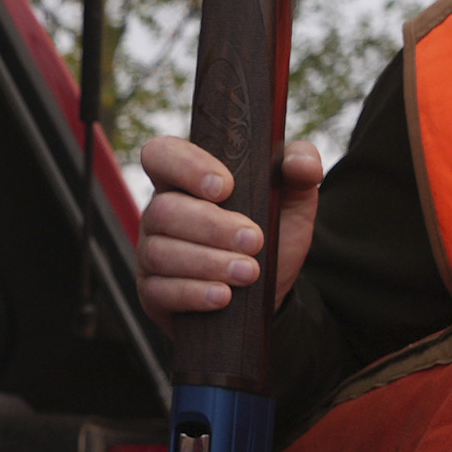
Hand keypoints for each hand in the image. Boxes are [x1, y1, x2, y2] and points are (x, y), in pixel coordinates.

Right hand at [136, 133, 324, 322]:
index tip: (225, 187)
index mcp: (184, 181)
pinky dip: (194, 293)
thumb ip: (300, 173)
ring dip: (209, 263)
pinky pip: (160, 291)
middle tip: (254, 240)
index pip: (162, 155)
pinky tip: (222, 296)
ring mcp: (150, 253)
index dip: (185, 167)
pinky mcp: (153, 292)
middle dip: (211, 226)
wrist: (267, 293)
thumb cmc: (270, 237)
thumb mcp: (292, 202)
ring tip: (248, 272)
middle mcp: (160, 213)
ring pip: (161, 252)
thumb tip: (302, 164)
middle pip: (164, 209)